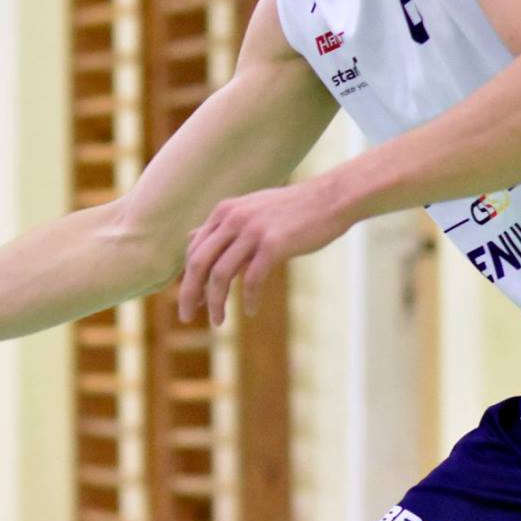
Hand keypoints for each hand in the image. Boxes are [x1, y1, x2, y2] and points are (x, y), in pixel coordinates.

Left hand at [179, 179, 349, 325]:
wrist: (333, 198)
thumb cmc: (292, 209)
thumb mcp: (249, 210)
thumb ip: (221, 226)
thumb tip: (190, 238)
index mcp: (223, 212)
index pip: (193, 250)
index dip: (188, 278)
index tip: (192, 298)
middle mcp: (232, 219)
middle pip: (198, 263)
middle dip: (189, 293)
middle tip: (187, 316)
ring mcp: (252, 230)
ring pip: (220, 275)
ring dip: (215, 302)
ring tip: (217, 321)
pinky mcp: (274, 244)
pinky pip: (252, 279)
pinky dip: (248, 298)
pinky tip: (250, 310)